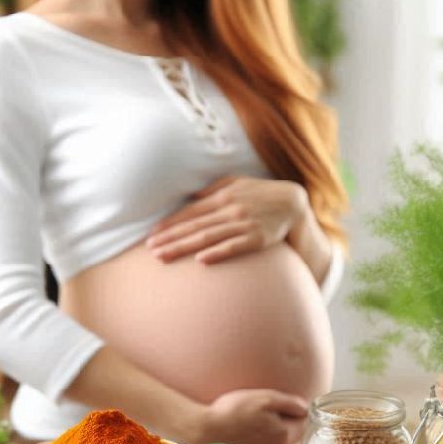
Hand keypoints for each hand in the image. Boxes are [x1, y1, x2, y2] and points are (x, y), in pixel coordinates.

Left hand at [147, 176, 307, 264]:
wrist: (293, 203)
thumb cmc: (261, 194)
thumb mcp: (237, 183)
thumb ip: (214, 189)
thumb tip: (192, 195)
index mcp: (222, 197)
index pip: (189, 212)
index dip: (169, 224)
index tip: (151, 235)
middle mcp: (229, 210)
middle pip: (193, 226)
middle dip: (169, 238)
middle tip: (149, 250)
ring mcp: (243, 224)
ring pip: (207, 238)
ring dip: (183, 247)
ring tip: (163, 256)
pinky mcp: (257, 239)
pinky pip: (234, 247)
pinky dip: (217, 253)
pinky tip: (201, 260)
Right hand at [202, 389, 308, 443]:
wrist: (207, 429)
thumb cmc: (236, 411)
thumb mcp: (266, 399)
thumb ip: (290, 403)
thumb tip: (306, 407)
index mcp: (286, 435)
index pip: (306, 418)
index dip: (297, 404)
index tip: (283, 396)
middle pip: (294, 423)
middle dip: (287, 410)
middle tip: (269, 399)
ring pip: (280, 426)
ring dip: (274, 415)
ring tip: (258, 405)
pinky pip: (268, 430)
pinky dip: (264, 421)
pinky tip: (250, 414)